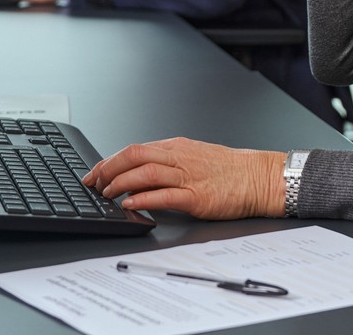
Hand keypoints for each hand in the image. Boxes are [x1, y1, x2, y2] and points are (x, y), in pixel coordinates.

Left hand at [82, 137, 284, 220]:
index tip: (94, 173)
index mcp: (177, 147)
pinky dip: (143, 198)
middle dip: (108, 169)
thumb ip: (168, 164)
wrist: (259, 178)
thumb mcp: (194, 158)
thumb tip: (139, 175)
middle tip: (94, 183)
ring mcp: (188, 176)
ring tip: (107, 194)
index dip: (109, 161)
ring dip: (120, 183)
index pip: (135, 149)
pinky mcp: (197, 196)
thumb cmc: (230, 170)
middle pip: (134, 155)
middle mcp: (179, 157)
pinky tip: (130, 204)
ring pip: (145, 172)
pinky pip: (164, 195)